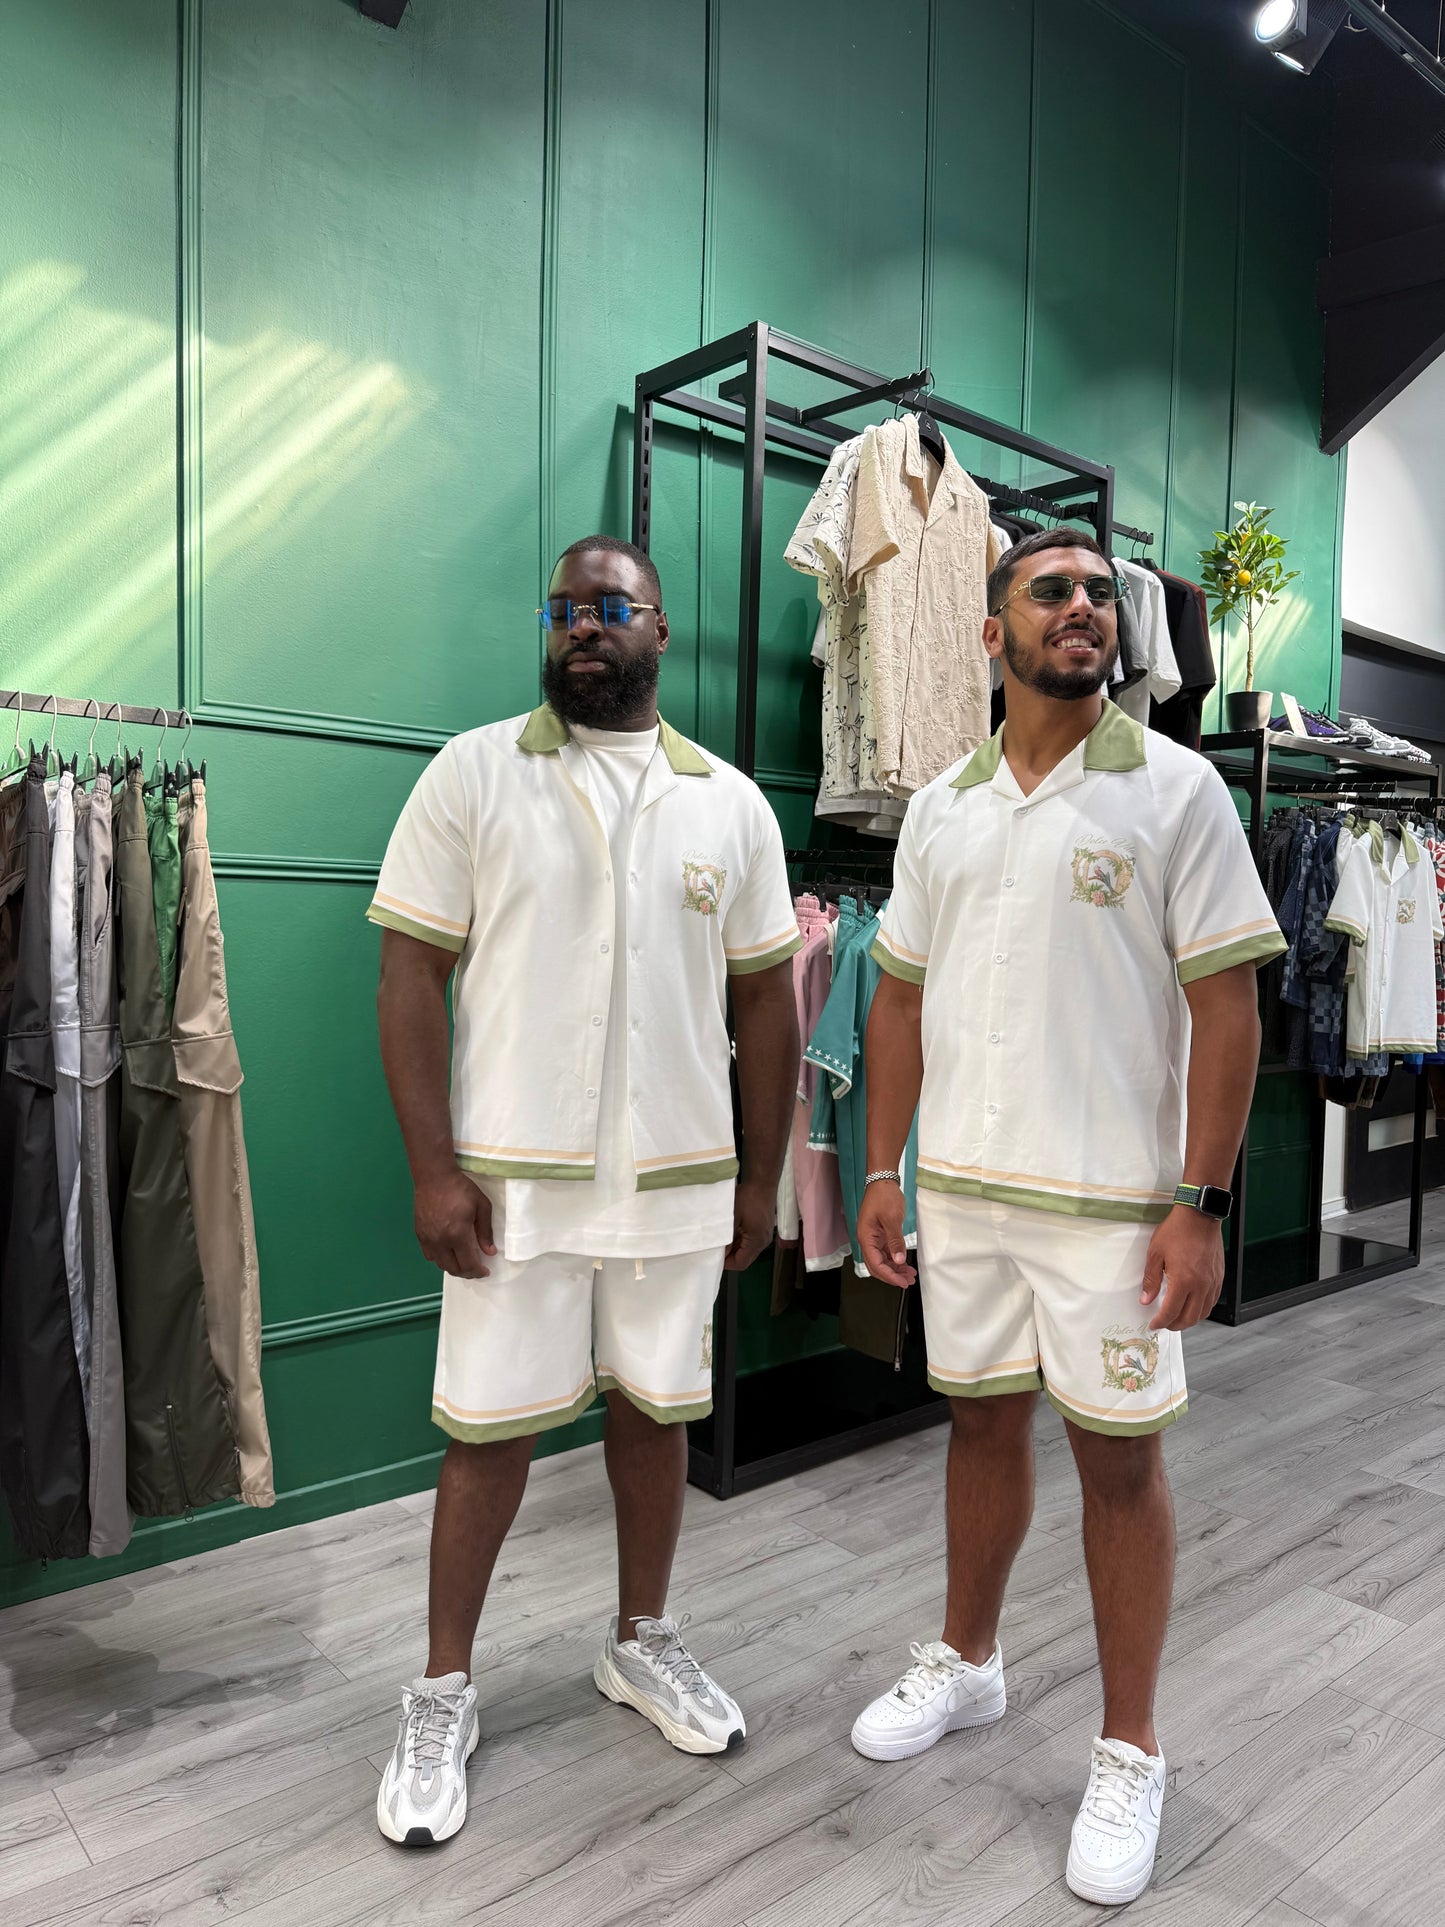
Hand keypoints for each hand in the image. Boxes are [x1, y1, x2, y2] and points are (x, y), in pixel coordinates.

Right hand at [413, 1167, 496, 1277]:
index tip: (485, 1271)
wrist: (434, 1177)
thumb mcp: (481, 1206)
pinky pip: (429, 1255)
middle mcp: (440, 1241)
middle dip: (467, 1273)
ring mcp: (427, 1239)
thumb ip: (485, 1231)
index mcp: (458, 1235)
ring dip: (453, 1267)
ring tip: (463, 1261)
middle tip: (476, 1269)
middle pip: (453, 1269)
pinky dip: (440, 1259)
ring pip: (440, 1264)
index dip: (478, 1272)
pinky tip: (447, 1252)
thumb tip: (490, 1252)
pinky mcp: (419, 1234)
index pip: (468, 1264)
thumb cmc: (461, 1189)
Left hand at [724, 1176, 775, 1272]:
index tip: (715, 1258)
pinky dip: (740, 1241)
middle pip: (745, 1258)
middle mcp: (763, 1242)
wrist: (763, 1182)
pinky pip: (751, 1241)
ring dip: (735, 1248)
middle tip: (716, 1250)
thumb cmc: (748, 1198)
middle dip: (730, 1257)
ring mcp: (765, 1235)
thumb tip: (720, 1252)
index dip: (727, 1264)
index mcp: (757, 1241)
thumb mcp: (733, 1218)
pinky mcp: (764, 1229)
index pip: (741, 1263)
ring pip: (748, 1250)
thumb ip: (727, 1238)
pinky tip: (731, 1232)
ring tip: (722, 1241)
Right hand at [856, 1181, 914, 1289]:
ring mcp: (873, 1238)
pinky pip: (886, 1252)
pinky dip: (895, 1260)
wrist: (883, 1181)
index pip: (875, 1264)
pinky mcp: (880, 1235)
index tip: (901, 1282)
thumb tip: (899, 1260)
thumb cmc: (884, 1196)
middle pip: (876, 1266)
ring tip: (909, 1275)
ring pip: (882, 1260)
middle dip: (892, 1275)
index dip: (889, 1275)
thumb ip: (895, 1241)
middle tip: (907, 1281)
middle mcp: (867, 1240)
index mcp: (866, 1238)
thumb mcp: (891, 1219)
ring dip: (895, 1269)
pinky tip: (905, 1264)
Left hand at [1141, 1205, 1223, 1331]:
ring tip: (1177, 1317)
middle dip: (1175, 1325)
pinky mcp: (1219, 1277)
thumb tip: (1146, 1300)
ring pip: (1204, 1312)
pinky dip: (1202, 1309)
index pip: (1171, 1312)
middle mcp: (1201, 1285)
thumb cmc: (1177, 1230)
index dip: (1161, 1322)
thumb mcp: (1155, 1254)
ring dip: (1190, 1320)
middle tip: (1164, 1324)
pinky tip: (1193, 1305)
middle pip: (1190, 1318)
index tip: (1154, 1325)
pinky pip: (1212, 1301)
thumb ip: (1151, 1280)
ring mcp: (1212, 1282)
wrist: (1199, 1216)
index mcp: (1183, 1281)